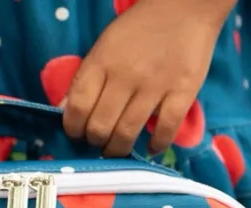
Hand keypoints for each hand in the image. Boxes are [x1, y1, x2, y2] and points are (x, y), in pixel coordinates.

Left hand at [62, 0, 234, 156]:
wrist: (186, 5)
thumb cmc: (140, 28)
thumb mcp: (104, 46)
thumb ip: (86, 79)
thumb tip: (65, 112)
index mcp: (102, 62)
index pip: (78, 107)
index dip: (73, 129)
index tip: (78, 134)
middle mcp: (125, 76)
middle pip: (100, 127)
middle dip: (95, 142)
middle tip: (100, 142)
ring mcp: (154, 86)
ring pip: (127, 133)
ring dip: (118, 150)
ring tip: (118, 150)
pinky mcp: (182, 92)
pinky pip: (165, 130)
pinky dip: (156, 145)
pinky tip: (151, 148)